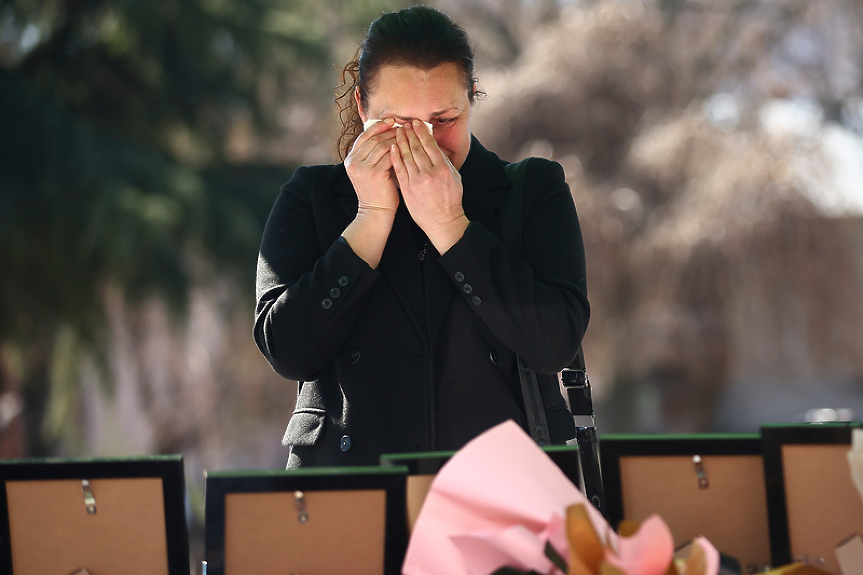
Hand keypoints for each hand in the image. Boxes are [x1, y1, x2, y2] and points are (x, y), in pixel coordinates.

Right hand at [345, 118, 399, 212]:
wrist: (376, 211)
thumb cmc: (378, 191)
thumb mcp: (369, 170)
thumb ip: (373, 155)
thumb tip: (387, 134)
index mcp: (350, 159)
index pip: (364, 136)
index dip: (378, 126)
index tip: (391, 121)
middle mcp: (353, 162)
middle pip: (373, 138)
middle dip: (389, 130)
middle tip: (403, 125)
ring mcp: (362, 168)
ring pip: (381, 145)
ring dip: (395, 138)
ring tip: (407, 134)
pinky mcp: (374, 174)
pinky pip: (389, 155)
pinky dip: (398, 149)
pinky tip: (407, 146)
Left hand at [391, 120, 468, 253]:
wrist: (442, 222)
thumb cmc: (451, 200)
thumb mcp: (455, 177)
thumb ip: (444, 161)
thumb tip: (434, 146)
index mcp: (443, 169)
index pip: (430, 145)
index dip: (422, 132)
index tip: (417, 123)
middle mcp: (429, 173)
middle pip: (417, 148)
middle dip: (410, 133)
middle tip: (405, 123)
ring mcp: (417, 181)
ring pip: (407, 156)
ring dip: (401, 142)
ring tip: (397, 132)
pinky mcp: (407, 189)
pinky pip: (399, 169)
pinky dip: (395, 157)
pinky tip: (392, 147)